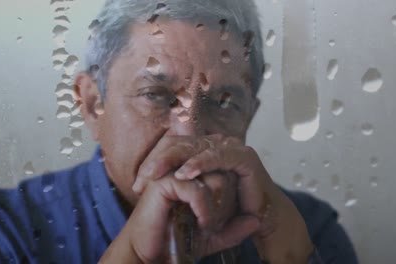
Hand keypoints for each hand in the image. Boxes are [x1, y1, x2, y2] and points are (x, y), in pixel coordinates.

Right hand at [100, 172, 259, 262]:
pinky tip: (203, 224)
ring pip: (214, 178)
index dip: (231, 195)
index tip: (221, 218)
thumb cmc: (178, 240)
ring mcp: (174, 171)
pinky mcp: (164, 182)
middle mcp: (185, 167)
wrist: (151, 253)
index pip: (226, 171)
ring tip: (209, 225)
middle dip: (225, 202)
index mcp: (195, 173)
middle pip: (223, 172)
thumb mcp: (213, 237)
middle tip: (214, 224)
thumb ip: (234, 229)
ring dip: (217, 206)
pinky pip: (198, 190)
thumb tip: (256, 221)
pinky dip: (206, 210)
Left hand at [133, 134, 313, 263]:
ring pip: (195, 148)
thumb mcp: (194, 194)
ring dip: (173, 160)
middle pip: (180, 144)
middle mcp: (216, 143)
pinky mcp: (244, 156)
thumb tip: (143, 178)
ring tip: (155, 174)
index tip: (138, 184)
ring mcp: (231, 147)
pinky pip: (218, 157)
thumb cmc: (226, 206)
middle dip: (158, 161)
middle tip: (143, 178)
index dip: (154, 161)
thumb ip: (175, 181)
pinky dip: (200, 163)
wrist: (258, 220)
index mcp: (203, 148)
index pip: (172, 146)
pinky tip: (184, 173)